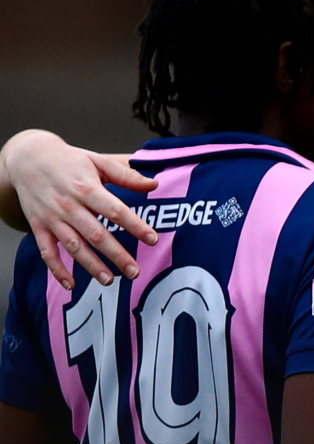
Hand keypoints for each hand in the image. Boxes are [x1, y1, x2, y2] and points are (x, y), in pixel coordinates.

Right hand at [2, 130, 157, 288]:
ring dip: (91, 266)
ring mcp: (53, 218)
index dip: (135, 226)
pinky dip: (57, 269)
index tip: (153, 240)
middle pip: (96, 234)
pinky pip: (47, 251)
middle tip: (135, 272)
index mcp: (87, 189)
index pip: (116, 211)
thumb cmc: (69, 161)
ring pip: (74, 246)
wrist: (28, 158)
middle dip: (117, 255)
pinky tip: (71, 284)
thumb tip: (154, 183)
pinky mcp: (39, 226)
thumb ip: (126, 175)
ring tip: (110, 281)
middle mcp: (69, 206)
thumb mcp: (98, 161)